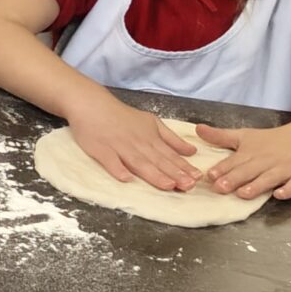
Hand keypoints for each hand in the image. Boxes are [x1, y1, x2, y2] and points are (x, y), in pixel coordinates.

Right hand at [65, 97, 200, 192]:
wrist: (93, 105)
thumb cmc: (122, 116)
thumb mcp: (152, 122)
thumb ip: (171, 138)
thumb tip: (192, 151)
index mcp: (151, 137)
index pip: (170, 155)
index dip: (183, 167)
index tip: (197, 178)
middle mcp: (138, 143)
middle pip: (158, 161)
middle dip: (174, 174)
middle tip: (189, 186)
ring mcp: (119, 147)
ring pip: (139, 163)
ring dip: (154, 175)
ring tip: (168, 186)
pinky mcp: (101, 150)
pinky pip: (110, 161)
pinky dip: (118, 169)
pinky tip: (127, 179)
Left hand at [197, 121, 290, 200]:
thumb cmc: (272, 141)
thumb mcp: (245, 136)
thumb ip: (221, 136)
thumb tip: (197, 129)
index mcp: (252, 151)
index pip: (235, 161)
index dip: (223, 168)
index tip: (210, 175)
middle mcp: (268, 160)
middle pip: (250, 170)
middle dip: (235, 178)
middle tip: (220, 188)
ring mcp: (287, 168)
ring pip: (270, 178)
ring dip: (257, 186)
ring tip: (243, 193)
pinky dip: (289, 189)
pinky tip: (279, 194)